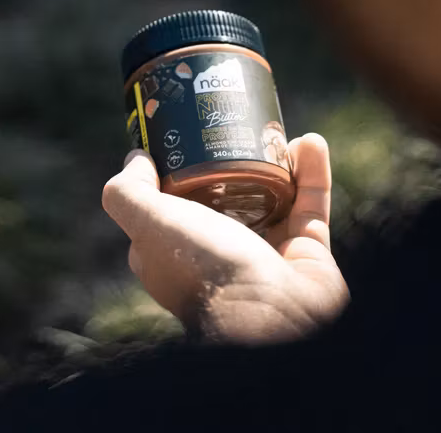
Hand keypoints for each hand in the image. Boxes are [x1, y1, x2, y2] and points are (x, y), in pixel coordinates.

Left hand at [102, 134, 348, 344]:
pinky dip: (311, 175)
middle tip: (240, 125)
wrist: (274, 315)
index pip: (171, 205)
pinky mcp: (304, 252)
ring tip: (278, 131)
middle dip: (234, 160)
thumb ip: (128, 194)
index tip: (186, 136)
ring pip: (271, 198)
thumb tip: (133, 160)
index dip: (176, 171)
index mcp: (179, 251)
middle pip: (226, 195)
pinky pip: (309, 206)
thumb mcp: (150, 226)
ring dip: (278, 162)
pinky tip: (312, 143)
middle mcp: (219, 253)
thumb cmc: (206, 269)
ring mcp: (264, 253)